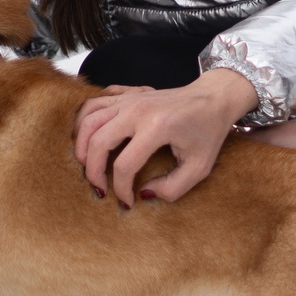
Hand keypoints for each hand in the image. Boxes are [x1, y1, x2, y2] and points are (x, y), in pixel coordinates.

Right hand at [71, 66, 259, 207]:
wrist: (213, 98)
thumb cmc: (208, 131)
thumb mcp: (199, 167)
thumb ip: (173, 188)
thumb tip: (143, 194)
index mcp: (157, 127)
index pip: (124, 165)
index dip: (121, 189)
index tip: (127, 201)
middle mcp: (137, 110)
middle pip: (97, 142)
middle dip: (93, 171)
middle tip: (99, 189)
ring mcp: (129, 98)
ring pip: (88, 120)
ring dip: (81, 146)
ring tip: (87, 166)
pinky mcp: (125, 94)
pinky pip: (92, 103)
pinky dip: (83, 121)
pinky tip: (87, 139)